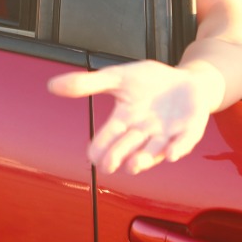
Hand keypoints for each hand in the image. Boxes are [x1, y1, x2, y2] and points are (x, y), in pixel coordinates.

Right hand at [48, 60, 217, 174]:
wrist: (188, 81)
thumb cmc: (151, 82)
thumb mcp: (118, 77)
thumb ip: (87, 84)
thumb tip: (51, 85)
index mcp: (125, 120)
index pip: (108, 136)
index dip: (101, 146)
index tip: (92, 156)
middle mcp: (144, 132)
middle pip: (128, 147)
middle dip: (119, 155)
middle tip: (109, 164)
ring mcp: (167, 133)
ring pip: (154, 150)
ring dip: (145, 158)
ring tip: (134, 163)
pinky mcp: (189, 130)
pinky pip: (184, 142)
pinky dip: (179, 148)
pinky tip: (172, 153)